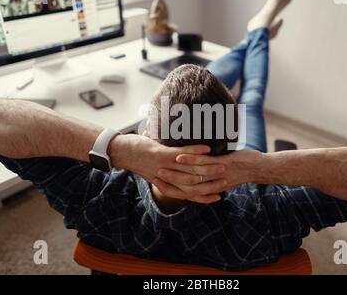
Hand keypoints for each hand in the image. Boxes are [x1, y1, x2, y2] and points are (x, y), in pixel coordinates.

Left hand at [110, 134, 226, 202]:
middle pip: (192, 186)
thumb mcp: (153, 169)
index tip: (217, 196)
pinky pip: (181, 154)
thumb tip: (178, 169)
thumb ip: (167, 171)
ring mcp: (164, 167)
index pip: (188, 194)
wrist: (120, 152)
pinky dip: (196, 151)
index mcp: (166, 184)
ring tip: (222, 166)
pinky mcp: (161, 154)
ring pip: (190, 171)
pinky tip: (208, 148)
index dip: (203, 197)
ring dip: (208, 168)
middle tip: (226, 182)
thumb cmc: (137, 158)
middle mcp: (167, 178)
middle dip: (211, 184)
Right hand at [153, 150, 262, 201]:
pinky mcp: (223, 166)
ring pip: (190, 176)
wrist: (256, 168)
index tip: (154, 181)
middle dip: (166, 180)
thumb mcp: (217, 170)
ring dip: (174, 172)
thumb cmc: (236, 167)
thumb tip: (190, 163)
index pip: (182, 192)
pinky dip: (191, 160)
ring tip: (160, 166)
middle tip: (152, 174)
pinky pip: (204, 164)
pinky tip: (180, 156)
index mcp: (205, 188)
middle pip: (183, 187)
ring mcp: (215, 176)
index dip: (167, 188)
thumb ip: (202, 169)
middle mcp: (209, 185)